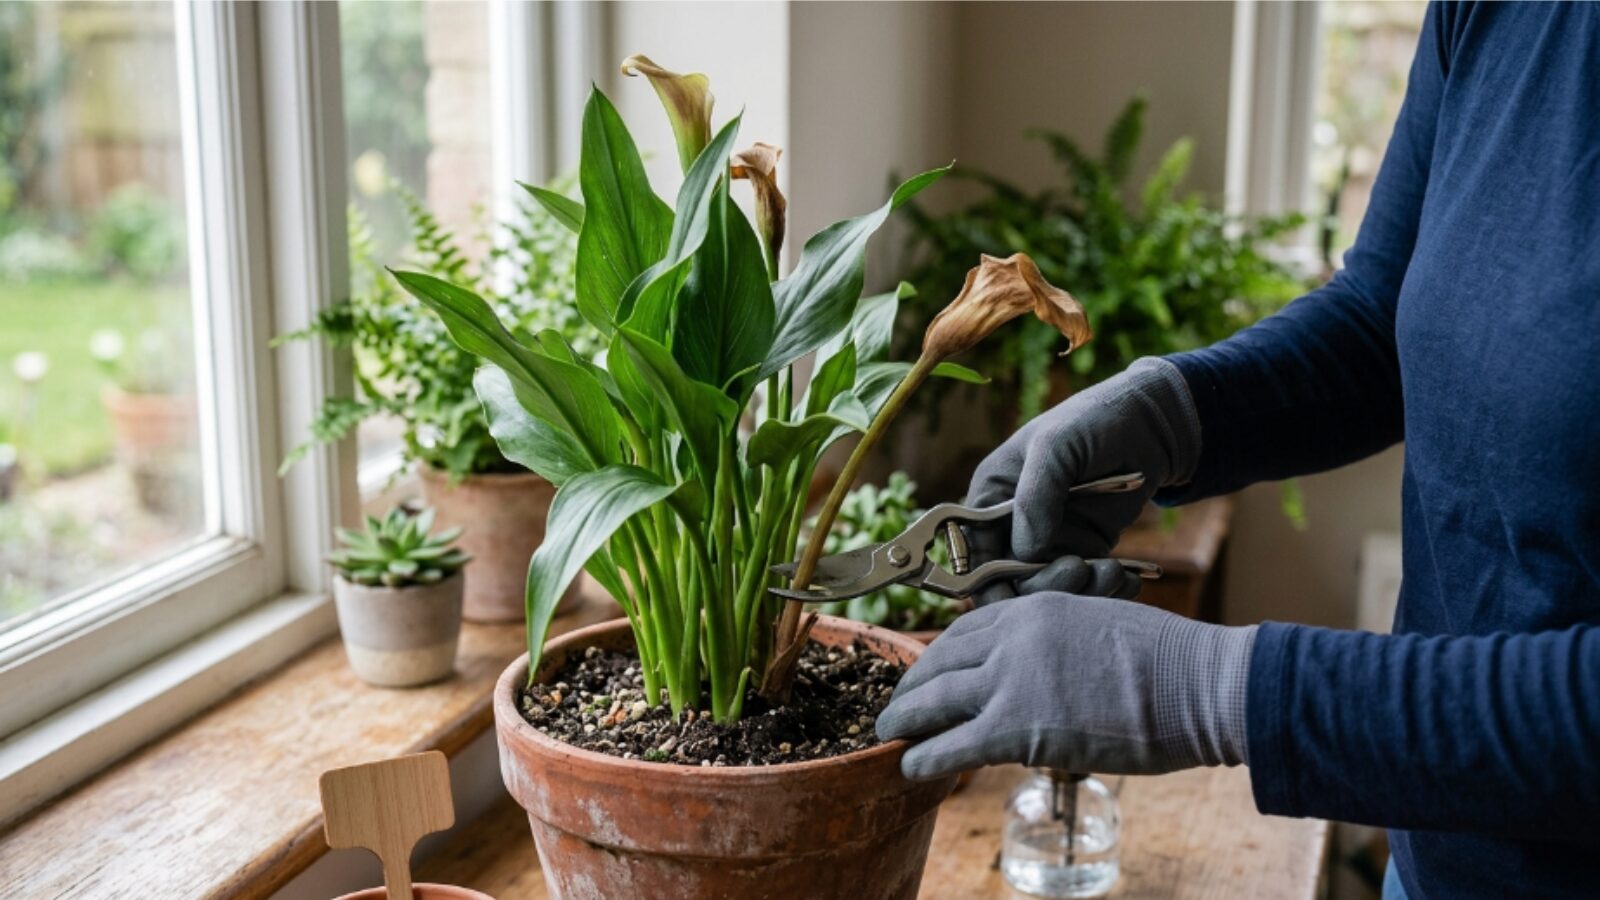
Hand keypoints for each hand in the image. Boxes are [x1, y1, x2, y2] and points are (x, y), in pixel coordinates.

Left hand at [876, 592, 1255, 779]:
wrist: (1196, 684)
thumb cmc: (1167, 661)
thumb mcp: (1098, 624)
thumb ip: (1057, 642)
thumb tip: (1043, 671)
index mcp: (1033, 609)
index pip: (963, 631)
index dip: (936, 657)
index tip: (926, 673)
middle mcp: (1011, 638)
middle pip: (939, 663)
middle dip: (912, 687)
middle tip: (897, 706)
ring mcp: (1011, 681)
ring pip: (934, 702)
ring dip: (904, 720)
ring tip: (888, 735)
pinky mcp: (1017, 727)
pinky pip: (952, 745)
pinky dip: (923, 757)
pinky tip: (910, 768)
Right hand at [966, 358, 1200, 604]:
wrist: (1150, 425)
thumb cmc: (1093, 421)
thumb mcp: (1058, 446)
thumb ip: (1035, 496)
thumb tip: (1026, 553)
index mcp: (990, 496)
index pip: (971, 552)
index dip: (985, 582)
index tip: (1013, 599)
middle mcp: (1013, 524)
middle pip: (1010, 580)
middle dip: (1044, 585)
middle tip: (1080, 571)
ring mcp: (1050, 540)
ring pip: (1050, 589)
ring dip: (1081, 591)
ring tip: (1115, 573)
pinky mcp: (1084, 550)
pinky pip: (1086, 585)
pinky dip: (1106, 589)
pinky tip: (1128, 577)